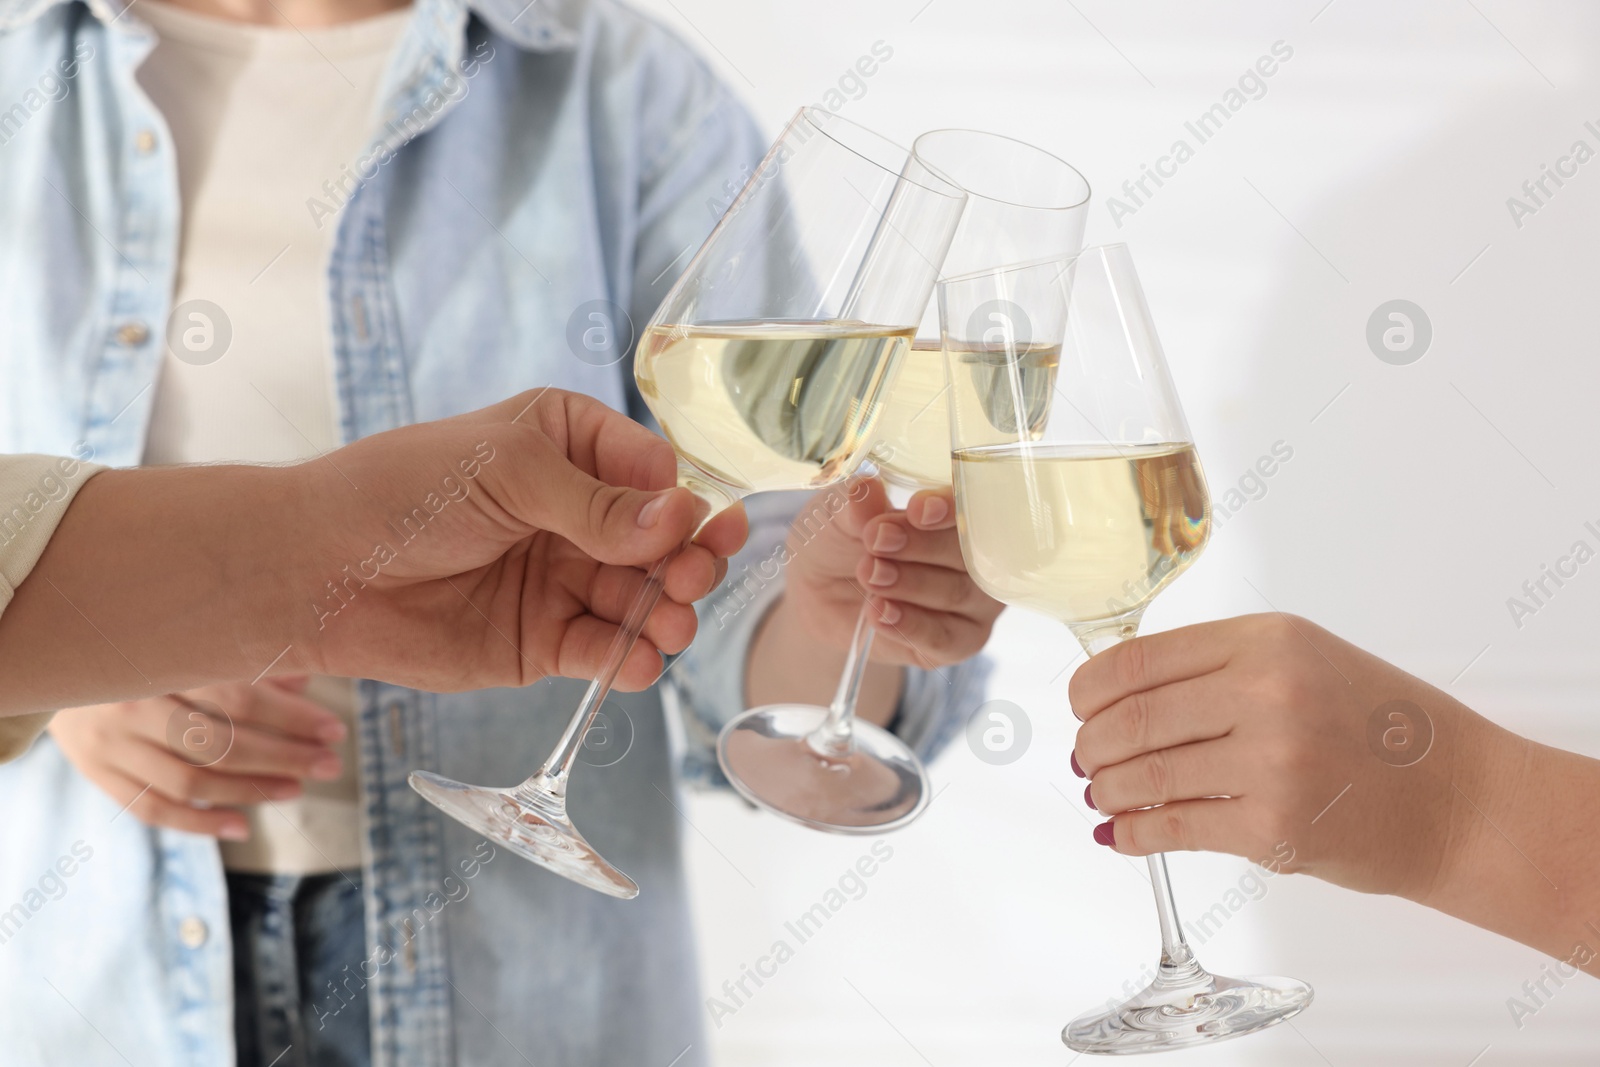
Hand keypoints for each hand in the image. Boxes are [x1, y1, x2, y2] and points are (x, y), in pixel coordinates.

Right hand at [48, 678, 343, 837]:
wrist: (50, 663)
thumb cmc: (140, 650)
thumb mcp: (188, 645)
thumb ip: (247, 660)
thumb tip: (306, 677)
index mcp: (163, 663)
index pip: (241, 696)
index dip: (293, 716)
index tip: (335, 729)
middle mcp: (136, 704)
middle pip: (222, 743)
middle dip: (285, 757)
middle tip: (330, 764)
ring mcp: (114, 744)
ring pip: (192, 781)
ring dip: (252, 790)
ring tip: (296, 789)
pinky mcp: (100, 774)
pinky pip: (154, 809)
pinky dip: (200, 824)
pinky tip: (243, 825)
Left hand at [290, 388, 747, 691]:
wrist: (319, 570)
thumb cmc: (401, 493)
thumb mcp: (508, 474)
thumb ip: (597, 505)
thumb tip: (681, 519)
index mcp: (570, 445)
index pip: (655, 472)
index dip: (680, 502)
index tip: (691, 526)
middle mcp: (576, 512)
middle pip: (663, 541)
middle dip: (687, 561)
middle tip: (689, 579)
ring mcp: (563, 578)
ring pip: (643, 600)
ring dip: (666, 614)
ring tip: (668, 626)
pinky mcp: (544, 640)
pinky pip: (604, 650)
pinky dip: (628, 659)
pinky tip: (636, 661)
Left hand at [784, 478, 1002, 668]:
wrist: (820, 593)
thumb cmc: (840, 541)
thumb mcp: (837, 515)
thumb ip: (855, 505)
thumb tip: (866, 489)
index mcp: (956, 512)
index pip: (970, 506)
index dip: (949, 508)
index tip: (918, 510)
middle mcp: (975, 555)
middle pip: (966, 551)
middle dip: (921, 545)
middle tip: (877, 541)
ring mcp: (973, 601)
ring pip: (955, 592)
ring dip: (910, 583)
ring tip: (870, 575)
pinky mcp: (958, 642)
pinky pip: (944, 637)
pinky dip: (911, 625)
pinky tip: (879, 612)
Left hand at [1068, 613, 1490, 899]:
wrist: (1458, 799)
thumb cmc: (1379, 727)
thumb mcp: (1303, 659)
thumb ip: (1218, 666)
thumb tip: (1116, 698)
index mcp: (1266, 640)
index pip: (1138, 660)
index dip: (1089, 689)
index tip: (1079, 706)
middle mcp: (1266, 692)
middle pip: (1131, 719)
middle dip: (1091, 745)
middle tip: (1085, 757)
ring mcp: (1269, 762)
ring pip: (1146, 775)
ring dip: (1108, 790)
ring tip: (1102, 793)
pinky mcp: (1273, 827)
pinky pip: (1175, 827)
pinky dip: (1134, 833)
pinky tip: (1121, 833)